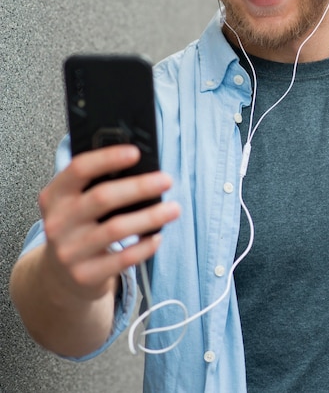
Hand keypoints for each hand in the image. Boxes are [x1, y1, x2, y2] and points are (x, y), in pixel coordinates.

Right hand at [38, 145, 179, 301]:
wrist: (60, 276)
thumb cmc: (80, 226)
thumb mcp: (77, 203)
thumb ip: (98, 184)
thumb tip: (143, 167)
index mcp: (55, 196)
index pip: (78, 169)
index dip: (108, 158)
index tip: (136, 152)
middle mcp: (57, 223)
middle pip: (102, 197)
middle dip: (139, 187)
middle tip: (167, 180)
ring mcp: (69, 251)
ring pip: (116, 229)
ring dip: (150, 216)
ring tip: (175, 209)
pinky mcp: (85, 275)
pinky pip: (122, 259)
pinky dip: (144, 246)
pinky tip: (158, 237)